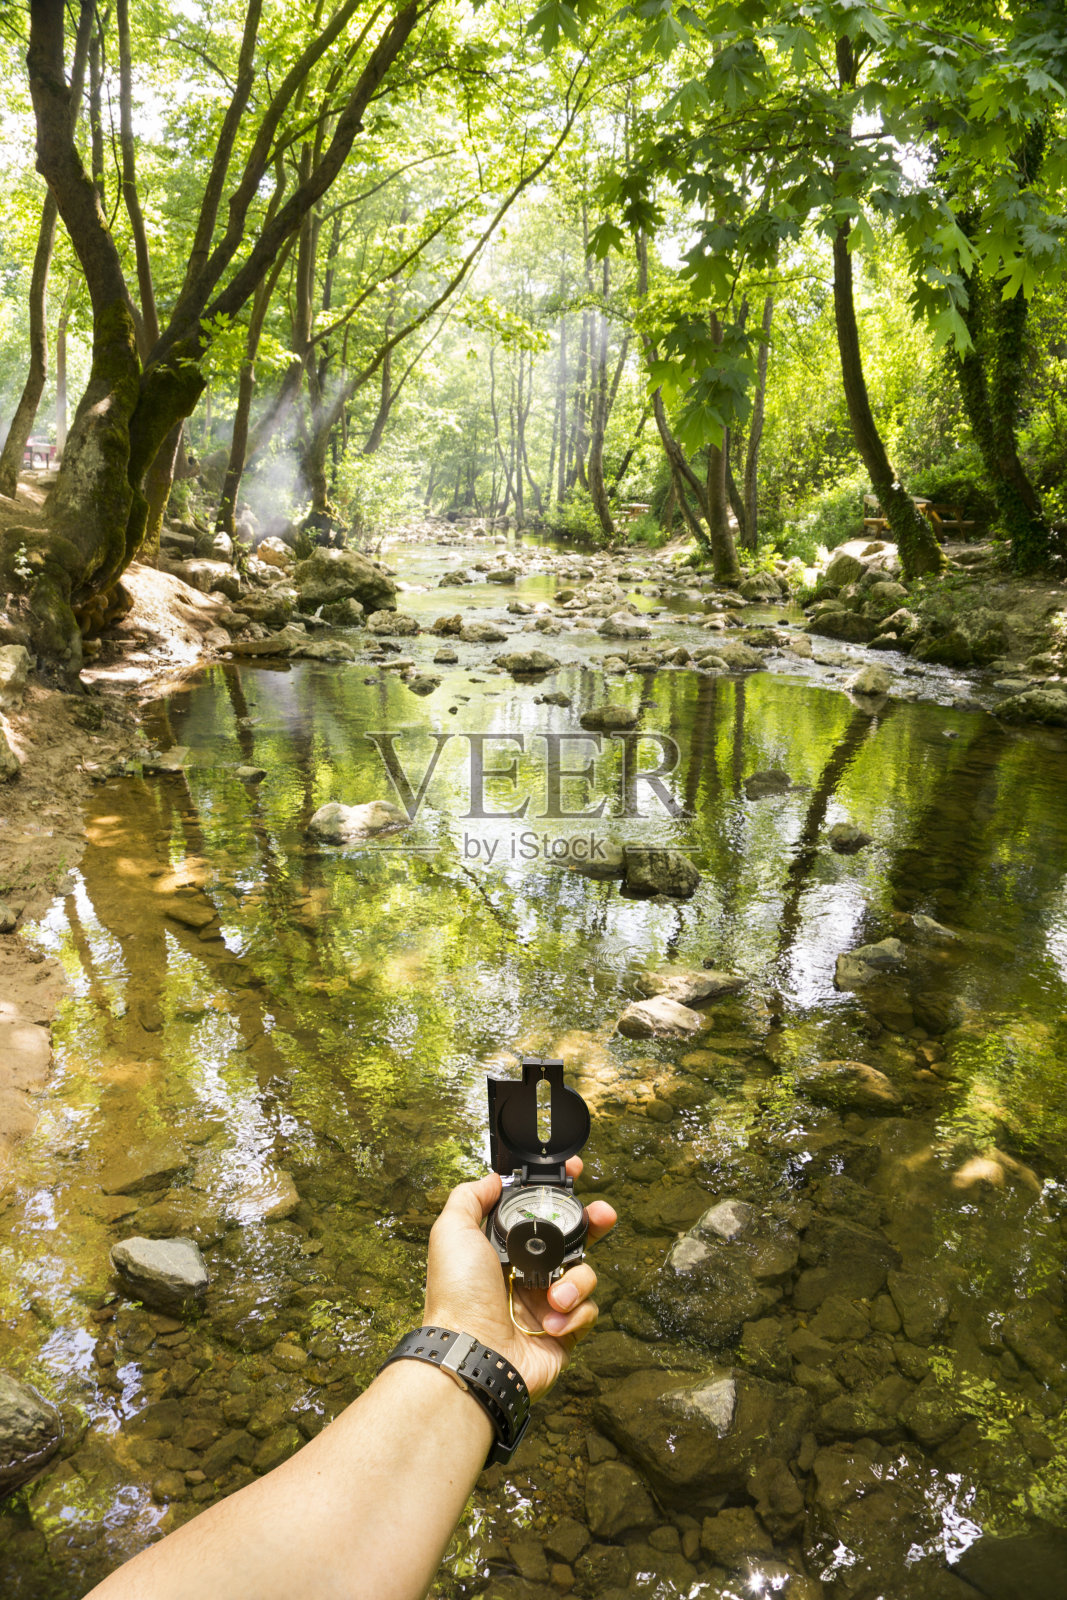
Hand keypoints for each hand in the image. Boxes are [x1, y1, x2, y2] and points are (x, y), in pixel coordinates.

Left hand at [424, 1158, 616, 1400]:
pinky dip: (573, 1314)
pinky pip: (587, 1312)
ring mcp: (546, 1303)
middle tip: (603, 1215)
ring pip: (583, 1274)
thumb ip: (470, 1197)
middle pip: (572, 1240)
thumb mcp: (452, 1232)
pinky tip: (551, 1322)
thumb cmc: (458, 1295)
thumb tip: (493, 1179)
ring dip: (575, 1281)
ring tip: (554, 1297)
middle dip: (593, 1224)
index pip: (538, 1214)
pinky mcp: (563, 1333)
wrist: (473, 1354)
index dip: (559, 1195)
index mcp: (503, 1250)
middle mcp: (526, 1273)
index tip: (576, 1173)